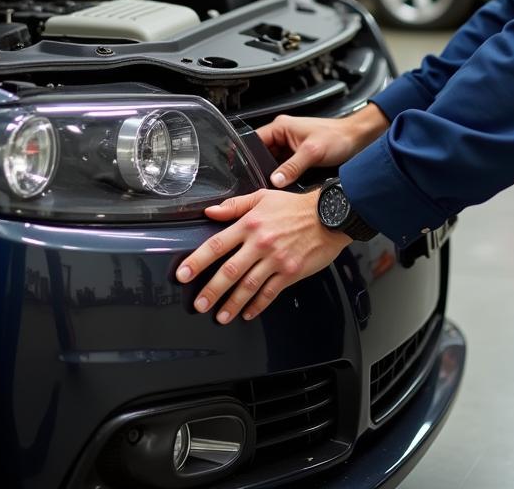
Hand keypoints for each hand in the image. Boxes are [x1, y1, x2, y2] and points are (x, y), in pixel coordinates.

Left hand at [175, 188, 349, 322]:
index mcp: (250, 224)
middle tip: (199, 304)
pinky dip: (257, 305)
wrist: (331, 215)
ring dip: (232, 304)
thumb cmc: (297, 206)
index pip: (217, 244)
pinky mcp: (290, 272)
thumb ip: (235, 206)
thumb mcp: (263, 197)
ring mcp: (276, 259)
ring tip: (220, 316)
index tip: (183, 275)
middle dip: (211, 290)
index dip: (197, 261)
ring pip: (248, 286)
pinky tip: (248, 313)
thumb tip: (211, 212)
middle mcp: (261, 243)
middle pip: (229, 271)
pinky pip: (270, 293)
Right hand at [256, 104, 389, 188]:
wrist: (357, 140)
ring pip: (272, 163)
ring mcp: (290, 147)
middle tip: (262, 183)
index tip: (245, 172)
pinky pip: (284, 168)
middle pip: (262, 155)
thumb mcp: (313, 152)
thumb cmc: (338, 137)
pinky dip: (284, 176)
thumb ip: (292, 167)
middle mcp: (283, 135)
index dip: (248, 157)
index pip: (254, 142)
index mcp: (281, 127)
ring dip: (274, 173)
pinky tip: (286, 184)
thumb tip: (274, 180)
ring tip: (276, 184)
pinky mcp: (298, 157)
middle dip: (262, 169)